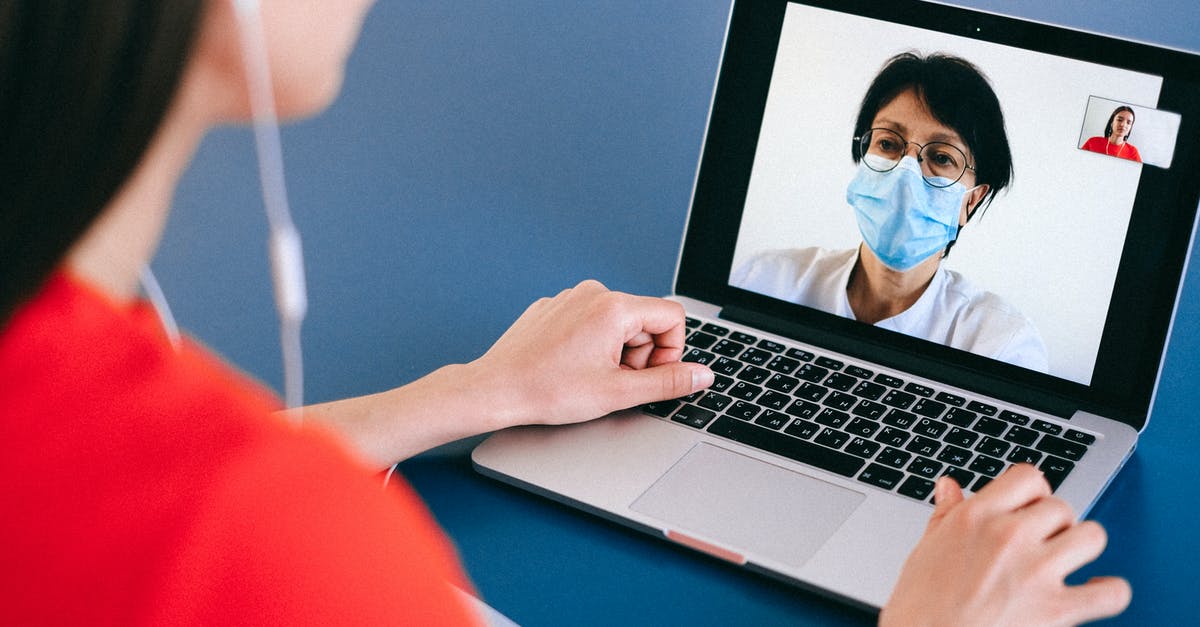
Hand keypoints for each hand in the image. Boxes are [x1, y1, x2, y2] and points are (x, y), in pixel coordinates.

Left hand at [471, 280, 713, 427]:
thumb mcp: (618, 393)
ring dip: (615, 351)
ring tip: (589, 376)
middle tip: (613, 381)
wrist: (496, 389)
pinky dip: (590, 344)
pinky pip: (589, 320)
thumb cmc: (548, 390)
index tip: (646, 375)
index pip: (673, 317)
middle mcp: (593, 292)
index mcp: (614, 307)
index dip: (670, 352)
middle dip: (639, 354)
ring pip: (617, 322)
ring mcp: (570, 297)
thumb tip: (702, 375)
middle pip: (645, 320)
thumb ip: (668, 382)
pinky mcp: (553, 307)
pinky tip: (569, 366)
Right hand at [880, 464, 1129, 626]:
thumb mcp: (925, 551)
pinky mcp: (1057, 611)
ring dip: (1083, 548)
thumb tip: (948, 487)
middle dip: (1055, 524)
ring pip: (1092, 536)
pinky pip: (1112, 592)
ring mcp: (1036, 572)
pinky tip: (1095, 591)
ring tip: (1069, 562)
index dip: (1033, 493)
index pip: (1028, 477)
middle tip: (1041, 545)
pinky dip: (1110, 591)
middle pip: (1062, 507)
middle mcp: (1009, 537)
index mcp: (975, 517)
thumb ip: (944, 515)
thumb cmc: (919, 608)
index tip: (1029, 508)